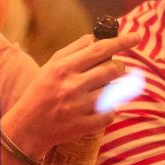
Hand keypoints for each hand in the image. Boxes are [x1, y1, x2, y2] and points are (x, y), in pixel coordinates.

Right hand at [1, 30, 141, 157]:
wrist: (28, 127)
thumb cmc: (40, 92)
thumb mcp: (51, 66)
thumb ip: (73, 49)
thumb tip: (95, 37)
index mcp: (64, 68)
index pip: (100, 49)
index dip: (121, 41)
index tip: (136, 37)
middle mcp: (72, 86)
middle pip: (112, 70)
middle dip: (119, 67)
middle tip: (114, 69)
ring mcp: (78, 107)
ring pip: (114, 92)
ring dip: (115, 89)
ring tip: (102, 89)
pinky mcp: (84, 126)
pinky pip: (110, 114)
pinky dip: (109, 110)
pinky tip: (98, 108)